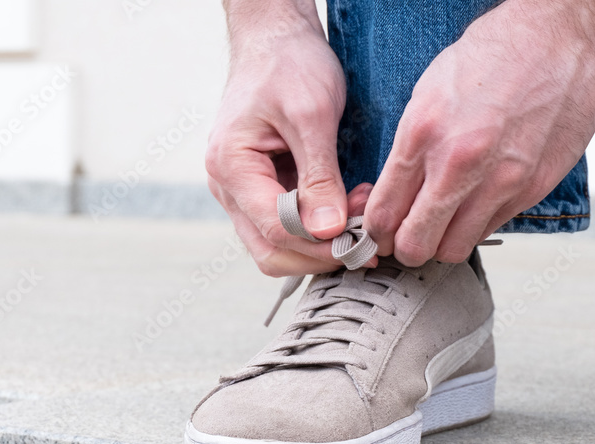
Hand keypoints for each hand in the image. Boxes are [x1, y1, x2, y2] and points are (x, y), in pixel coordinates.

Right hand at [206, 1, 374, 276]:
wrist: (276, 39)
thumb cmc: (289, 64)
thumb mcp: (312, 115)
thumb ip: (320, 176)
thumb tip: (329, 232)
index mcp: (231, 166)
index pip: (276, 231)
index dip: (322, 245)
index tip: (362, 240)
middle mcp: (229, 187)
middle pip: (272, 251)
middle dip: (322, 253)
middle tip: (366, 237)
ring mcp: (243, 192)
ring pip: (279, 246)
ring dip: (323, 244)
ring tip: (361, 217)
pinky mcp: (262, 190)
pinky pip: (288, 227)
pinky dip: (320, 228)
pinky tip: (349, 207)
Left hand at [364, 0, 594, 265]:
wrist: (562, 36)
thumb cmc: (496, 54)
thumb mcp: (430, 92)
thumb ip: (412, 148)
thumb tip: (397, 192)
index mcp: (423, 133)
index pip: (384, 214)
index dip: (376, 233)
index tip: (380, 232)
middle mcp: (459, 163)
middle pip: (415, 245)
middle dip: (405, 247)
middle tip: (408, 237)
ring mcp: (499, 181)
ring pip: (455, 249)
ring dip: (443, 243)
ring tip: (445, 224)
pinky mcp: (532, 188)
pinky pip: (492, 229)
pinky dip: (478, 225)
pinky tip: (478, 203)